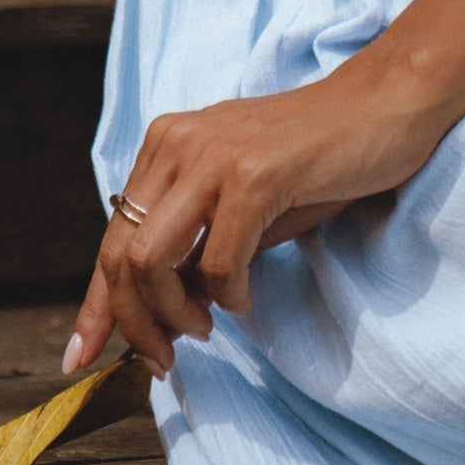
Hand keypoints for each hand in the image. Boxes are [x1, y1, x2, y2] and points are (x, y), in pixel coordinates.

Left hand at [65, 50, 445, 377]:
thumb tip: (165, 308)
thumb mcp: (243, 200)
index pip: (111, 238)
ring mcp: (212, 157)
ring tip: (206, 329)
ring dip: (174, 315)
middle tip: (163, 360)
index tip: (81, 356)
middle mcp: (176, 144)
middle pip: (120, 257)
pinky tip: (247, 299)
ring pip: (151, 262)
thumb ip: (199, 243)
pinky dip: (229, 297)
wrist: (384, 103)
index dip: (96, 306)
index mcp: (165, 145)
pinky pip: (219, 264)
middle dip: (133, 324)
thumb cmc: (318, 157)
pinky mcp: (254, 175)